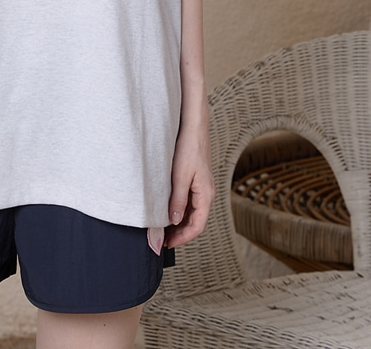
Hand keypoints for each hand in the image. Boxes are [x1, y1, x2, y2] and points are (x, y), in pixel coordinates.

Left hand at [164, 119, 214, 248]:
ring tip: (164, 228)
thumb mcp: (180, 176)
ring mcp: (203, 187)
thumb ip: (178, 199)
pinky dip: (181, 210)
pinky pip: (191, 202)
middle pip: (196, 221)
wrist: (193, 127)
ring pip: (193, 213)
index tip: (169, 244)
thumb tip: (175, 220)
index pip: (197, 226)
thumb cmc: (188, 148)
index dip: (183, 238)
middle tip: (163, 239)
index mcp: (206, 194)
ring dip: (181, 223)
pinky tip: (170, 210)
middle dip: (181, 233)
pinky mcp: (198, 180)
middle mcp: (207, 193)